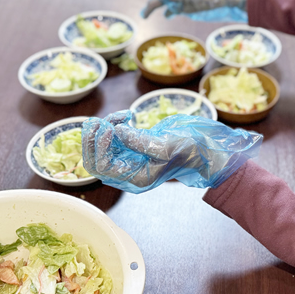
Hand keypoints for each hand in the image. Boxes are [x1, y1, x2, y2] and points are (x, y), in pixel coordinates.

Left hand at [81, 110, 261, 191]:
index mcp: (134, 178)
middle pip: (94, 159)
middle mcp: (127, 171)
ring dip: (104, 127)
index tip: (109, 128)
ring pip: (100, 145)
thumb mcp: (166, 147)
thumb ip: (140, 142)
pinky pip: (111, 136)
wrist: (202, 148)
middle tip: (102, 120)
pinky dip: (113, 123)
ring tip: (122, 115)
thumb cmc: (189, 151)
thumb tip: (116, 131)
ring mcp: (127, 159)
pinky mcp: (130, 147)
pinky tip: (127, 115)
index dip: (99, 147)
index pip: (102, 168)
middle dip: (92, 138)